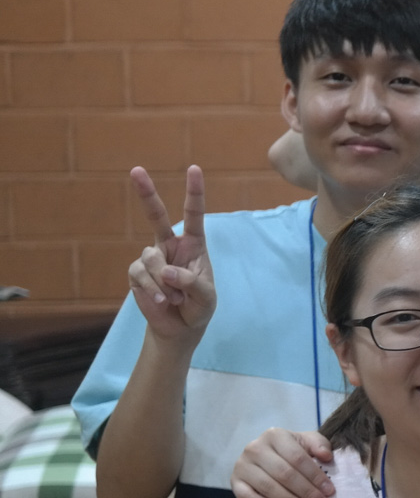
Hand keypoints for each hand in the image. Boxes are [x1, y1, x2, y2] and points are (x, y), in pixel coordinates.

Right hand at [128, 165, 214, 342]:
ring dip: (164, 282)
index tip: (194, 169)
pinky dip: (153, 290)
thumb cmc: (198, 307)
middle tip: (136, 170)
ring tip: (175, 298)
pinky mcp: (136, 273)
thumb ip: (191, 282)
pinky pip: (140, 275)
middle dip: (146, 193)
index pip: (194, 215)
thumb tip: (165, 271)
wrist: (180, 328)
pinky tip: (162, 301)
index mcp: (193, 245)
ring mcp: (151, 258)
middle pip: (156, 215)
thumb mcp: (205, 297)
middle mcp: (170, 246)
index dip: (194, 192)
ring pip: (150, 258)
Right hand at [232, 427, 335, 497]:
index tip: (330, 491)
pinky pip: (246, 496)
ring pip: (268, 486)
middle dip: (306, 492)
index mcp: (275, 435)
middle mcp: (255, 448)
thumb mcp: (307, 442)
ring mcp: (242, 465)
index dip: (315, 475)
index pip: (298, 458)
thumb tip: (326, 456)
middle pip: (284, 473)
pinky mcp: (235, 481)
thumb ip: (319, 445)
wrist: (267, 457)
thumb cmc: (292, 450)